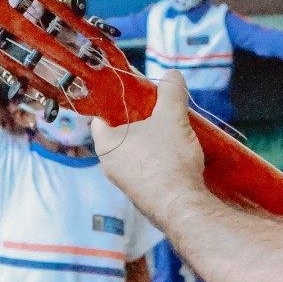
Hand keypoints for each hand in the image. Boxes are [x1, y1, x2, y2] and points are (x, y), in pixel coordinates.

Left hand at [90, 74, 206, 218]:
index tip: (135, 97)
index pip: (100, 117)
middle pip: (121, 136)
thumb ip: (171, 92)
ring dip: (153, 145)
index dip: (116, 104)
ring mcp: (126, 185)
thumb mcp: (172, 117)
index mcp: (106, 145)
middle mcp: (110, 167)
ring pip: (136, 156)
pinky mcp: (143, 197)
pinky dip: (160, 163)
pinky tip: (179, 159)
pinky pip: (148, 173)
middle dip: (141, 124)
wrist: (182, 206)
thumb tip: (173, 76)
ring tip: (175, 135)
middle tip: (160, 114)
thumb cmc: (168, 160)